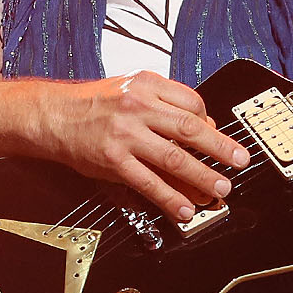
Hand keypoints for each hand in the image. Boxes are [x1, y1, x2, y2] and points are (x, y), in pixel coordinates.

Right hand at [40, 71, 249, 220]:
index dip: (210, 120)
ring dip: (202, 175)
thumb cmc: (92, 103)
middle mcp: (138, 107)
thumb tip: (200, 125)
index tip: (217, 135)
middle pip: (191, 128)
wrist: (52, 115)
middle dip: (221, 147)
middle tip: (240, 160)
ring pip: (175, 157)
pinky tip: (184, 208)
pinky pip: (148, 183)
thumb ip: (162, 102)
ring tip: (220, 188)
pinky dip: (170, 198)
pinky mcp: (113, 161)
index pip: (191, 102)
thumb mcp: (129, 87)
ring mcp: (126, 135)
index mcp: (146, 84)